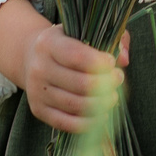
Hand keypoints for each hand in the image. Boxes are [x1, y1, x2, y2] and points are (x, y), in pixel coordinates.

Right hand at [0, 0, 126, 132]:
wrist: (32, 58)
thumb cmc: (67, 44)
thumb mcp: (84, 32)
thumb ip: (111, 39)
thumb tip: (123, 58)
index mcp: (49, 43)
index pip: (77, 56)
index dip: (100, 62)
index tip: (112, 63)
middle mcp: (39, 67)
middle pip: (80, 83)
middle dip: (106, 84)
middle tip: (118, 79)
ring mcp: (36, 91)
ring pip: (75, 105)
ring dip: (101, 104)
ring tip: (112, 97)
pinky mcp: (38, 110)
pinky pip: (66, 123)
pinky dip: (88, 123)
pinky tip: (101, 115)